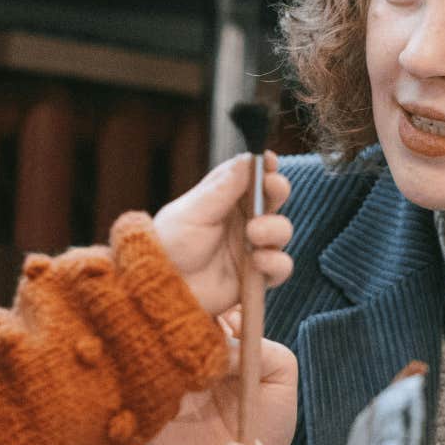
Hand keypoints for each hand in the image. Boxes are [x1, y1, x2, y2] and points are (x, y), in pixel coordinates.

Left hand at [151, 153, 293, 316]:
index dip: (265, 166)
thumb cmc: (170, 245)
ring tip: (255, 233)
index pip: (251, 175)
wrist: (163, 287)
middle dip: (277, 190)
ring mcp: (252, 246)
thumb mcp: (193, 211)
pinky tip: (257, 261)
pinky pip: (280, 266)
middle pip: (273, 198)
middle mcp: (243, 219)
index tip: (270, 161)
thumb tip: (248, 157)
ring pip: (281, 230)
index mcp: (225, 198)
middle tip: (272, 188)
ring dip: (274, 228)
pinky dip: (275, 262)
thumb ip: (223, 187)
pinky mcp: (257, 275)